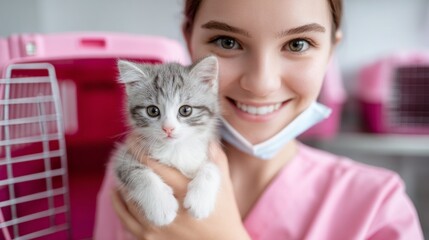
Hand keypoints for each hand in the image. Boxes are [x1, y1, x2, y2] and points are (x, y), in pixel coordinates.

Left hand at [111, 137, 249, 239]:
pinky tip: (118, 191)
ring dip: (123, 180)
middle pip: (137, 180)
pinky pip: (125, 218)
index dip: (141, 149)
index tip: (135, 137)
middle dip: (129, 162)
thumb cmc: (224, 213)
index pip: (153, 165)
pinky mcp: (149, 238)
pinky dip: (119, 202)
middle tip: (126, 149)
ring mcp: (155, 225)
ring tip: (122, 166)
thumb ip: (217, 160)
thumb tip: (210, 138)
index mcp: (184, 191)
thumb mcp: (223, 185)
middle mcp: (167, 208)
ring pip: (128, 198)